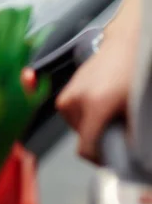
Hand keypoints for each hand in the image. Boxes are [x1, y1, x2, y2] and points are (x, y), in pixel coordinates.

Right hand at [56, 28, 136, 162]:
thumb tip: (128, 153)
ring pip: (77, 127)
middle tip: (119, 131)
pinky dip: (86, 117)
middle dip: (99, 140)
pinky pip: (73, 115)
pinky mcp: (66, 91)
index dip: (99, 160)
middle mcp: (75, 100)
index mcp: (94, 104)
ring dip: (92, 128)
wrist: (126, 43)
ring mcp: (68, 95)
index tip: (112, 159)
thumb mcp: (138, 106)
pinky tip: (102, 106)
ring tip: (111, 115)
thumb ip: (132, 132)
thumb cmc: (135, 70)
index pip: (85, 148)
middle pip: (82, 138)